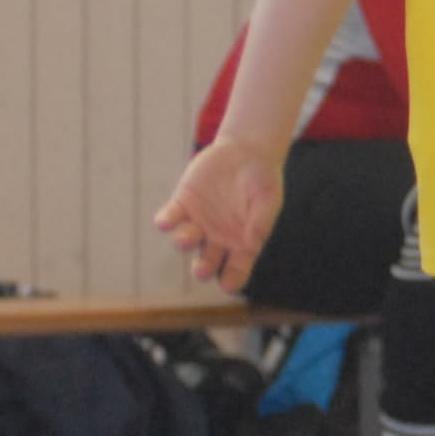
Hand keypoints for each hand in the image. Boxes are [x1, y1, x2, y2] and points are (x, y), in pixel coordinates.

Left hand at [155, 142, 285, 293]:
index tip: (229, 285)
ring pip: (186, 240)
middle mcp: (217, 237)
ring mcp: (198, 221)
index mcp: (242, 242)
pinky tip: (166, 222)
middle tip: (203, 271)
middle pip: (207, 261)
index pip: (237, 267)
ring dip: (185, 241)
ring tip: (188, 238)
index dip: (233, 278)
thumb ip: (260, 222)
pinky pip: (170, 217)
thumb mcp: (268, 200)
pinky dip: (166, 221)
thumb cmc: (263, 179)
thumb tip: (252, 245)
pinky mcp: (182, 203)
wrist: (246, 150)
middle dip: (204, 268)